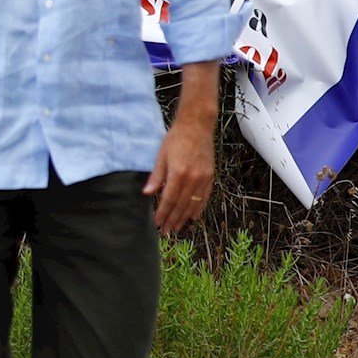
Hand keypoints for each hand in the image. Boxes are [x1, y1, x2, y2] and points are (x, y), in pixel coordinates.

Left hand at [144, 116, 213, 234]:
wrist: (197, 125)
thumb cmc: (175, 139)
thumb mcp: (161, 156)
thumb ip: (156, 176)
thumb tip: (147, 194)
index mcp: (178, 173)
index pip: (169, 199)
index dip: (163, 213)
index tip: (157, 223)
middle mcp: (193, 178)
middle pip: (182, 205)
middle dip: (173, 219)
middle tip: (166, 231)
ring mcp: (203, 177)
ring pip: (194, 203)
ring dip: (185, 217)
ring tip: (177, 228)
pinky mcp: (210, 175)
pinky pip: (205, 196)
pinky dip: (199, 208)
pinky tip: (193, 216)